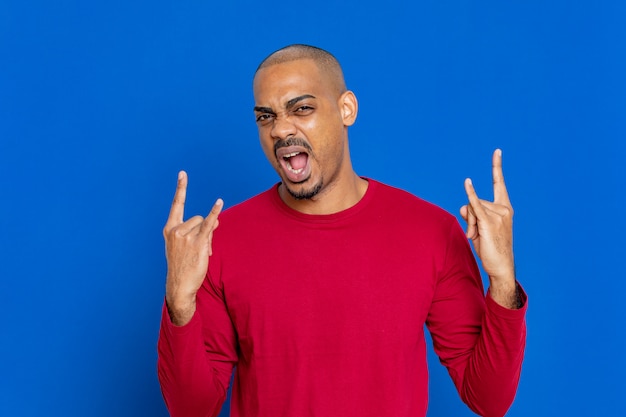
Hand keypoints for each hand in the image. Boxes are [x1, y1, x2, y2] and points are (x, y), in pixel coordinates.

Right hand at [163, 171, 222, 324]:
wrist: (180, 285)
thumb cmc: (184, 264)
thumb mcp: (186, 244)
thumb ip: (200, 229)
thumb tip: (216, 219)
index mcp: (170, 229)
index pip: (176, 205)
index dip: (181, 189)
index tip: (183, 173)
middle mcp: (176, 230)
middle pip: (198, 218)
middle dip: (203, 230)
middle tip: (199, 248)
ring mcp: (185, 236)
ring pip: (205, 225)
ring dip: (208, 237)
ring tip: (201, 253)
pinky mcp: (197, 243)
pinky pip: (209, 224)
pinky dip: (215, 213)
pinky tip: (219, 202)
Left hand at [460, 150, 516, 307]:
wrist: (500, 266)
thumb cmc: (490, 248)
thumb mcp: (479, 228)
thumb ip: (472, 213)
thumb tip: (465, 204)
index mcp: (505, 208)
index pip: (499, 183)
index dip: (497, 167)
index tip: (497, 151)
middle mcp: (503, 209)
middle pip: (475, 202)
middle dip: (470, 217)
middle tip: (477, 235)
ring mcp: (498, 215)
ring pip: (471, 208)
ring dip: (469, 224)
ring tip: (478, 238)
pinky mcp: (489, 222)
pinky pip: (475, 206)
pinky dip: (470, 195)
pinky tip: (467, 182)